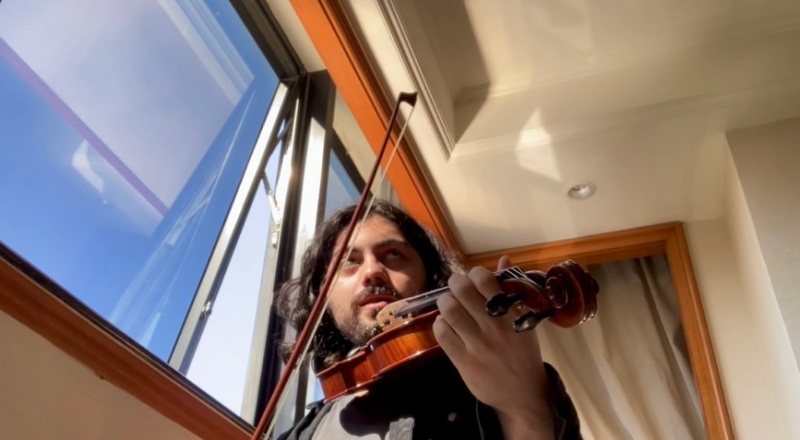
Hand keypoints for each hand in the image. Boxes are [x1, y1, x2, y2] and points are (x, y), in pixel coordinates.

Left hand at [434, 256, 553, 438]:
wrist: (524, 396)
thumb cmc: (523, 355)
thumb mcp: (523, 321)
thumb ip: (511, 290)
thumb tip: (503, 259)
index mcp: (510, 315)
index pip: (485, 280)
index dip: (474, 273)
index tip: (473, 279)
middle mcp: (493, 327)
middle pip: (461, 291)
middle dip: (454, 283)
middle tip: (456, 288)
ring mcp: (477, 345)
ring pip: (449, 310)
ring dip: (445, 303)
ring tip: (450, 306)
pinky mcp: (464, 361)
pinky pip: (442, 334)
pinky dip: (440, 325)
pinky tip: (446, 326)